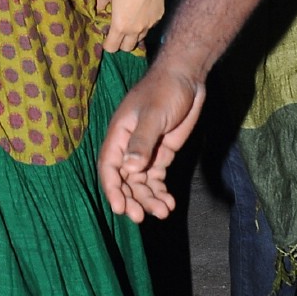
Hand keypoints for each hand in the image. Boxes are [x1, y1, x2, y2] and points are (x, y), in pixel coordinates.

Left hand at [96, 0, 166, 53]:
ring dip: (134, 35)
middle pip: (127, 48)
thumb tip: (100, 9)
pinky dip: (144, 24)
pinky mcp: (159, 17)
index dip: (107, 45)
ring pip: (140, 38)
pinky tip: (142, 12)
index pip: (112, 47)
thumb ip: (101, 3)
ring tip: (131, 23)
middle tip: (118, 33)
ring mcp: (149, 25)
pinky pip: (150, 26)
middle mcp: (135, 30)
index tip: (106, 39)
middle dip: (121, 44)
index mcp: (120, 26)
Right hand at [98, 60, 204, 222]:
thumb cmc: (164, 91)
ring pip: (141, 183)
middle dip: (132, 199)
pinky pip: (156, 179)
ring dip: (149, 199)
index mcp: (119, 135)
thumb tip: (129, 169)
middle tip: (140, 217)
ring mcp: (145, 152)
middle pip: (125, 180)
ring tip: (163, 212)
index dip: (112, 189)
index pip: (109, 168)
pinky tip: (169, 203)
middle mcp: (128, 147)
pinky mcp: (161, 154)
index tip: (120, 208)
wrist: (186, 78)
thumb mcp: (152, 116)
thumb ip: (141, 142)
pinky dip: (160, 192)